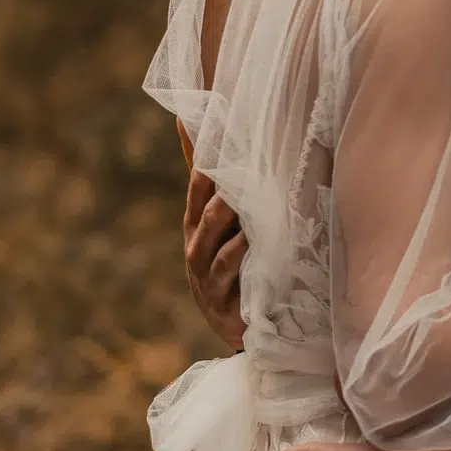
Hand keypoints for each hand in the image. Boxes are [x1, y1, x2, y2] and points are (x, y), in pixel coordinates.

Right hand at [183, 164, 246, 352]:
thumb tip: (234, 158)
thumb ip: (230, 197)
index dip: (201, 152)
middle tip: (242, 155)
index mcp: (199, 223)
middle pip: (204, 202)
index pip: (198, 181)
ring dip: (228, 209)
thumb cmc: (238, 269)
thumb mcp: (234, 232)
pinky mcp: (217, 295)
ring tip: (244, 190)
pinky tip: (253, 235)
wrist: (240, 328)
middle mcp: (196, 243)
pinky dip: (240, 248)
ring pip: (212, 229)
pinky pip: (228, 265)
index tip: (207, 122)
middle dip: (219, 179)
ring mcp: (203, 269)